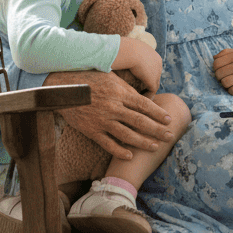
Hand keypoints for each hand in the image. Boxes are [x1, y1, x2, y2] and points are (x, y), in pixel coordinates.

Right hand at [43, 69, 174, 161]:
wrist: (62, 87)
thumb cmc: (89, 78)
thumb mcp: (111, 77)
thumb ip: (126, 88)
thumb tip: (143, 96)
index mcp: (120, 92)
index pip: (145, 105)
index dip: (158, 113)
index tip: (169, 120)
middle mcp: (114, 107)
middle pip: (140, 121)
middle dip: (157, 130)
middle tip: (170, 136)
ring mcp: (102, 120)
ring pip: (127, 135)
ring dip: (143, 142)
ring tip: (155, 147)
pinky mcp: (91, 130)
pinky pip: (108, 144)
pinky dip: (120, 151)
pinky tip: (130, 155)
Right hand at [114, 37, 162, 94]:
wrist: (129, 51)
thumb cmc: (123, 48)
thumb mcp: (126, 49)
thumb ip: (125, 54)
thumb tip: (117, 56)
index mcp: (152, 54)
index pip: (151, 66)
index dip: (144, 73)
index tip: (136, 79)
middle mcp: (157, 63)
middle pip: (154, 75)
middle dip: (147, 82)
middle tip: (138, 90)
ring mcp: (157, 72)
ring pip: (154, 84)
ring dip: (146, 91)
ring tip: (137, 97)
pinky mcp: (153, 80)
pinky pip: (152, 91)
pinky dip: (146, 96)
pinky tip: (138, 99)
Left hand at [213, 48, 232, 94]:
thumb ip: (227, 52)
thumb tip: (214, 58)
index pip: (216, 63)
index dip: (215, 68)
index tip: (220, 70)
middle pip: (219, 74)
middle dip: (219, 77)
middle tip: (225, 77)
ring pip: (224, 83)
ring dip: (225, 84)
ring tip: (230, 83)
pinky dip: (231, 91)